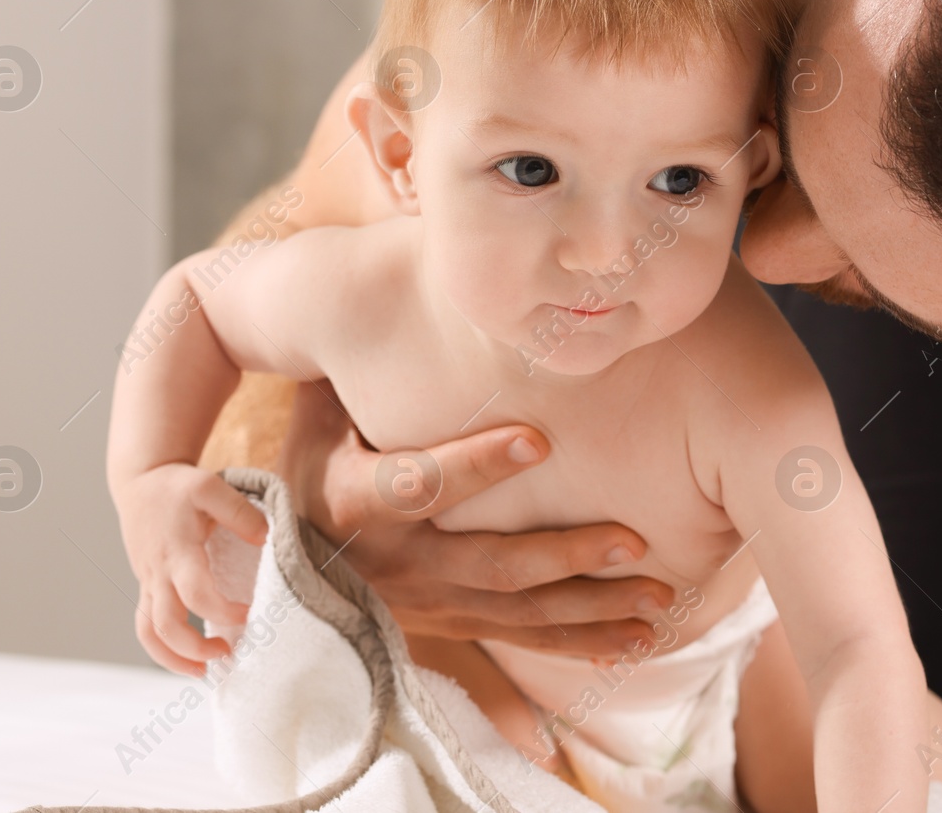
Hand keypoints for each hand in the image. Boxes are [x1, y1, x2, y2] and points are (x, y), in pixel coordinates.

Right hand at [113, 462, 268, 674]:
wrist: (140, 482)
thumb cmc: (178, 486)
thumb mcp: (211, 487)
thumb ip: (240, 513)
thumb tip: (267, 539)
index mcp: (178, 551)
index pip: (196, 593)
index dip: (223, 610)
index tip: (250, 613)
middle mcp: (159, 572)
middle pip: (165, 624)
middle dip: (194, 648)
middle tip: (227, 653)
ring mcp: (149, 581)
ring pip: (148, 632)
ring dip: (171, 658)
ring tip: (202, 671)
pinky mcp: (146, 585)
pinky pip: (146, 624)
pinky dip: (162, 647)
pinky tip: (187, 656)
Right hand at [277, 381, 673, 655]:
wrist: (281, 570)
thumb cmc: (310, 468)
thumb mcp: (316, 420)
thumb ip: (353, 374)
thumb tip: (388, 297)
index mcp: (358, 503)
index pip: (422, 484)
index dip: (478, 464)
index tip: (539, 439)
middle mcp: (399, 564)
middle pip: (491, 565)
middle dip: (566, 555)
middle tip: (633, 539)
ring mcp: (430, 602)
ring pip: (519, 612)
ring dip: (592, 608)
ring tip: (659, 595)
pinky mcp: (453, 624)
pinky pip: (523, 638)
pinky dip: (582, 643)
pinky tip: (638, 640)